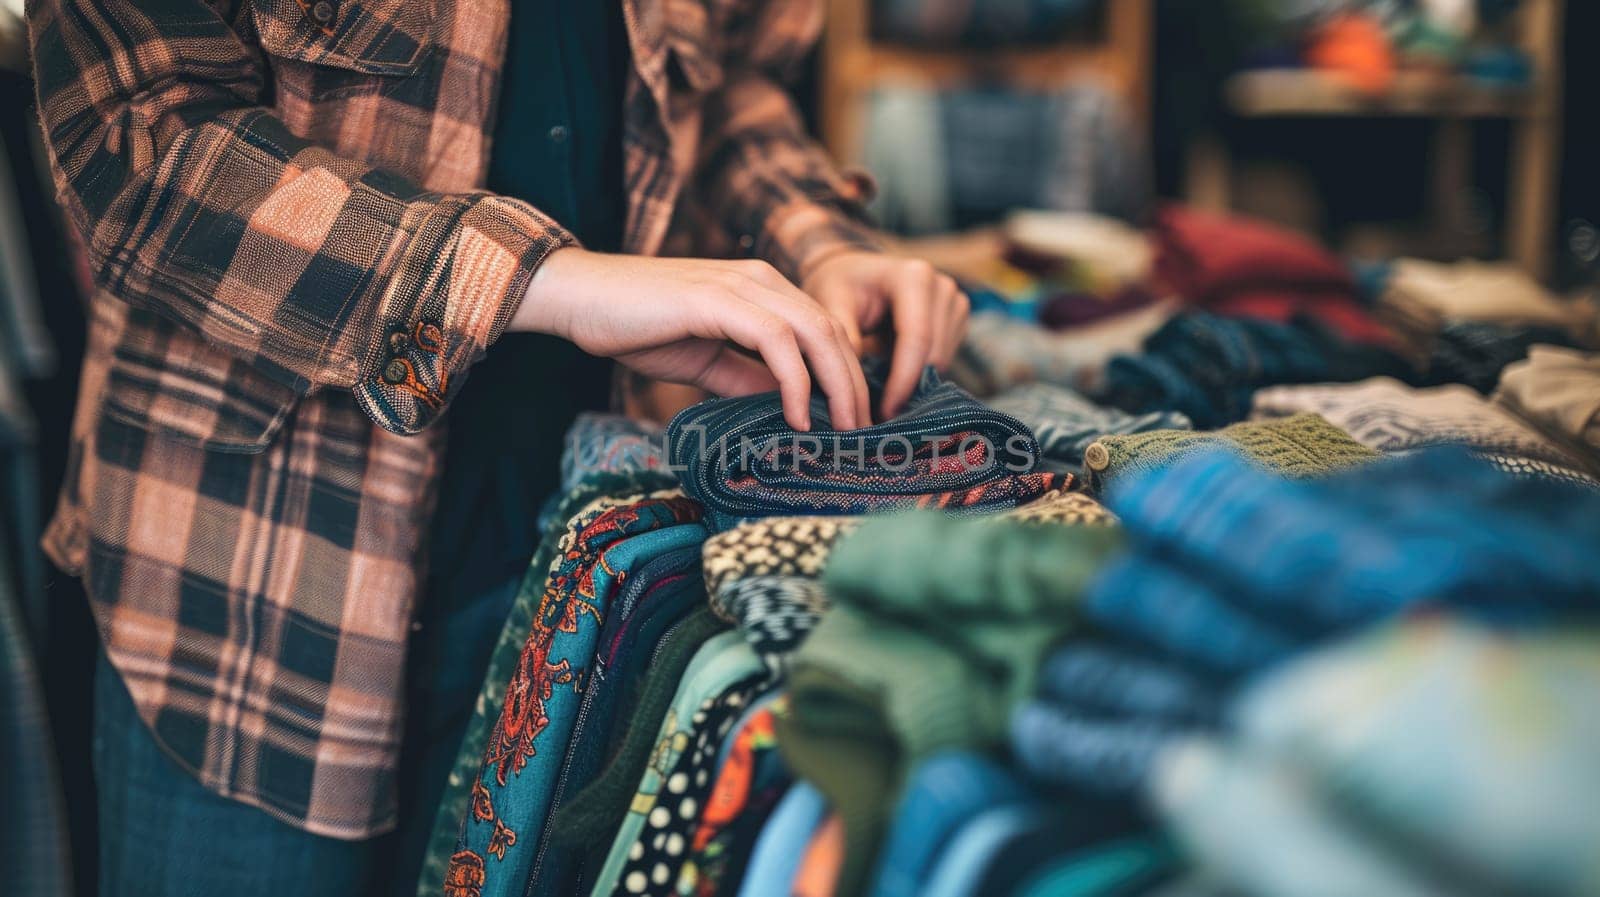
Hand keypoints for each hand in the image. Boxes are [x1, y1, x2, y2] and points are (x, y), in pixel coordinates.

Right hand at [512, 249, 868, 430]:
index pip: (826, 330)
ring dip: (836, 385)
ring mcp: (740, 285)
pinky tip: (796, 416)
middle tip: (862, 434)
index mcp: (761, 289)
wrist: (579, 298)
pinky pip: (776, 340)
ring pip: (816, 332)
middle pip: (833, 331)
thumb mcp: (705, 359)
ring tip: (841, 430)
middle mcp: (760, 280)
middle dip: (855, 385)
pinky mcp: (717, 299)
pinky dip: (794, 380)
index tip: (854, 422)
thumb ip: (746, 377)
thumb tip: (785, 409)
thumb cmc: (637, 327)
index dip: (848, 376)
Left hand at [801, 251, 969, 418]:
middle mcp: (941, 285)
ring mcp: (954, 300)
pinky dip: (919, 371)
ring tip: (880, 390)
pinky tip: (893, 369)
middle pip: (934, 354)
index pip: (917, 338)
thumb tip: (857, 382)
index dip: (903, 381)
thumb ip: (845, 338)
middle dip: (907, 387)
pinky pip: (944, 358)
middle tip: (878, 415)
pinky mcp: (958, 316)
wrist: (854, 271)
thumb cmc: (838, 286)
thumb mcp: (830, 305)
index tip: (884, 413)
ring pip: (942, 361)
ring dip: (913, 381)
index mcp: (913, 277)